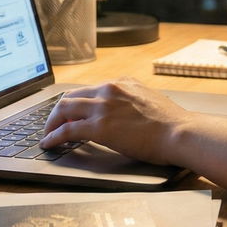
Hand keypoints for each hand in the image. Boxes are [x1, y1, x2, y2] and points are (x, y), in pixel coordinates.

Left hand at [40, 78, 191, 166]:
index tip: (71, 114)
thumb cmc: (171, 123)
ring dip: (51, 122)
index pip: (89, 89)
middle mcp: (109, 89)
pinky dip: (53, 136)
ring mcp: (103, 107)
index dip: (75, 103)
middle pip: (71, 95)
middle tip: (54, 124)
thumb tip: (125, 111)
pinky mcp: (100, 127)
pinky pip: (67, 130)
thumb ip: (132, 100)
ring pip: (64, 108)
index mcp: (121, 83)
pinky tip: (49, 143)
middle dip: (58, 111)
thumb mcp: (149, 100)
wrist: (179, 133)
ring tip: (47, 134)